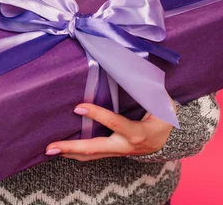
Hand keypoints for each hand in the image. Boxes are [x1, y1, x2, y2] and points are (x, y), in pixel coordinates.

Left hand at [45, 101, 176, 160]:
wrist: (172, 141)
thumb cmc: (166, 118)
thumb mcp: (162, 103)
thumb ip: (147, 89)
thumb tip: (130, 67)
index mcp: (138, 132)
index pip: (114, 123)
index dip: (97, 115)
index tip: (78, 106)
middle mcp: (125, 146)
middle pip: (95, 148)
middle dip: (72, 147)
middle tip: (52, 146)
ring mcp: (119, 152)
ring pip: (91, 155)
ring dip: (70, 153)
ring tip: (50, 150)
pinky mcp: (114, 153)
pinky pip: (93, 155)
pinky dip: (77, 153)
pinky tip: (62, 150)